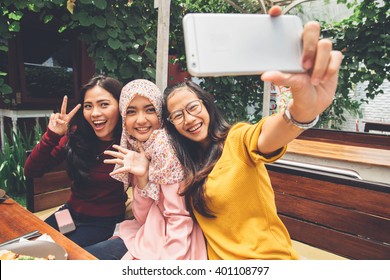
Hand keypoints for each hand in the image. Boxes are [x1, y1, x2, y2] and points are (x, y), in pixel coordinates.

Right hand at [48, 96, 80, 135]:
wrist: (54, 133)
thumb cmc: (60, 131)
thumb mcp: (65, 128)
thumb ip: (62, 123)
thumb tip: (61, 120)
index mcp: (67, 118)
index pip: (72, 112)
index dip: (76, 109)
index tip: (80, 104)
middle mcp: (62, 116)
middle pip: (63, 108)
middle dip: (64, 102)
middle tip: (65, 96)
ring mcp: (58, 116)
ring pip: (57, 114)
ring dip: (57, 120)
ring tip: (56, 124)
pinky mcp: (53, 117)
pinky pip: (53, 116)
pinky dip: (53, 120)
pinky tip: (53, 124)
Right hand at [104, 143, 148, 178]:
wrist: (146, 169)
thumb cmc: (144, 162)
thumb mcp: (143, 153)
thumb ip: (140, 147)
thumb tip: (139, 141)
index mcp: (130, 154)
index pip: (123, 149)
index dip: (118, 147)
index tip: (113, 145)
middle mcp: (127, 158)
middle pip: (117, 154)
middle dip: (111, 153)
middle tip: (104, 152)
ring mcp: (126, 163)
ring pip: (117, 161)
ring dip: (110, 161)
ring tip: (104, 161)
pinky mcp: (127, 168)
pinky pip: (120, 170)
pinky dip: (115, 172)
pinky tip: (110, 174)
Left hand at [262, 6, 342, 122]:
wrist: (312, 103)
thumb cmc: (297, 90)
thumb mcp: (288, 83)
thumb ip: (280, 77)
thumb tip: (265, 76)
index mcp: (291, 47)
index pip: (288, 25)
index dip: (280, 15)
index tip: (274, 12)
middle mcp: (307, 45)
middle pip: (312, 27)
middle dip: (309, 45)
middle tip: (304, 65)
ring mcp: (320, 50)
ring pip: (326, 44)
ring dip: (319, 65)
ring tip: (313, 81)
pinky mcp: (333, 58)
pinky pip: (336, 56)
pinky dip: (329, 69)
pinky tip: (322, 80)